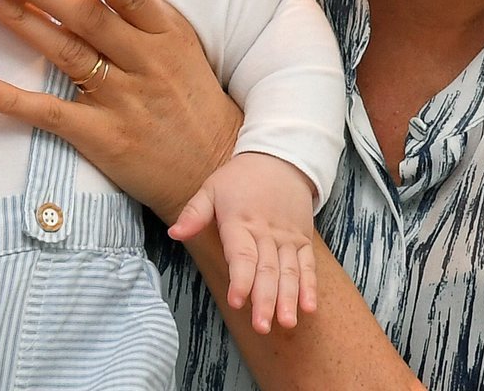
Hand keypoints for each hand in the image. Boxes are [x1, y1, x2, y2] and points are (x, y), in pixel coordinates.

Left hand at [0, 0, 240, 222]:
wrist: (213, 168)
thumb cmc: (190, 100)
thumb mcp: (182, 49)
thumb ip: (142, 15)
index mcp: (166, 35)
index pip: (138, 1)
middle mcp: (145, 63)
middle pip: (88, 19)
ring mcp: (122, 100)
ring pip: (66, 53)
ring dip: (20, 21)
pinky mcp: (103, 136)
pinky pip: (52, 114)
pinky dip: (14, 100)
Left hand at [168, 152, 319, 333]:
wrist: (279, 159)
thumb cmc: (239, 178)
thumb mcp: (211, 188)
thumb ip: (193, 213)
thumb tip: (174, 234)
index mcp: (240, 222)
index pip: (242, 255)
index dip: (240, 279)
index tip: (237, 301)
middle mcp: (266, 233)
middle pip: (267, 270)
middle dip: (265, 300)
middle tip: (261, 325)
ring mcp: (287, 238)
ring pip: (289, 272)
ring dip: (288, 299)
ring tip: (287, 323)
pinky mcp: (302, 240)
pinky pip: (307, 266)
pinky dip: (309, 287)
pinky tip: (308, 308)